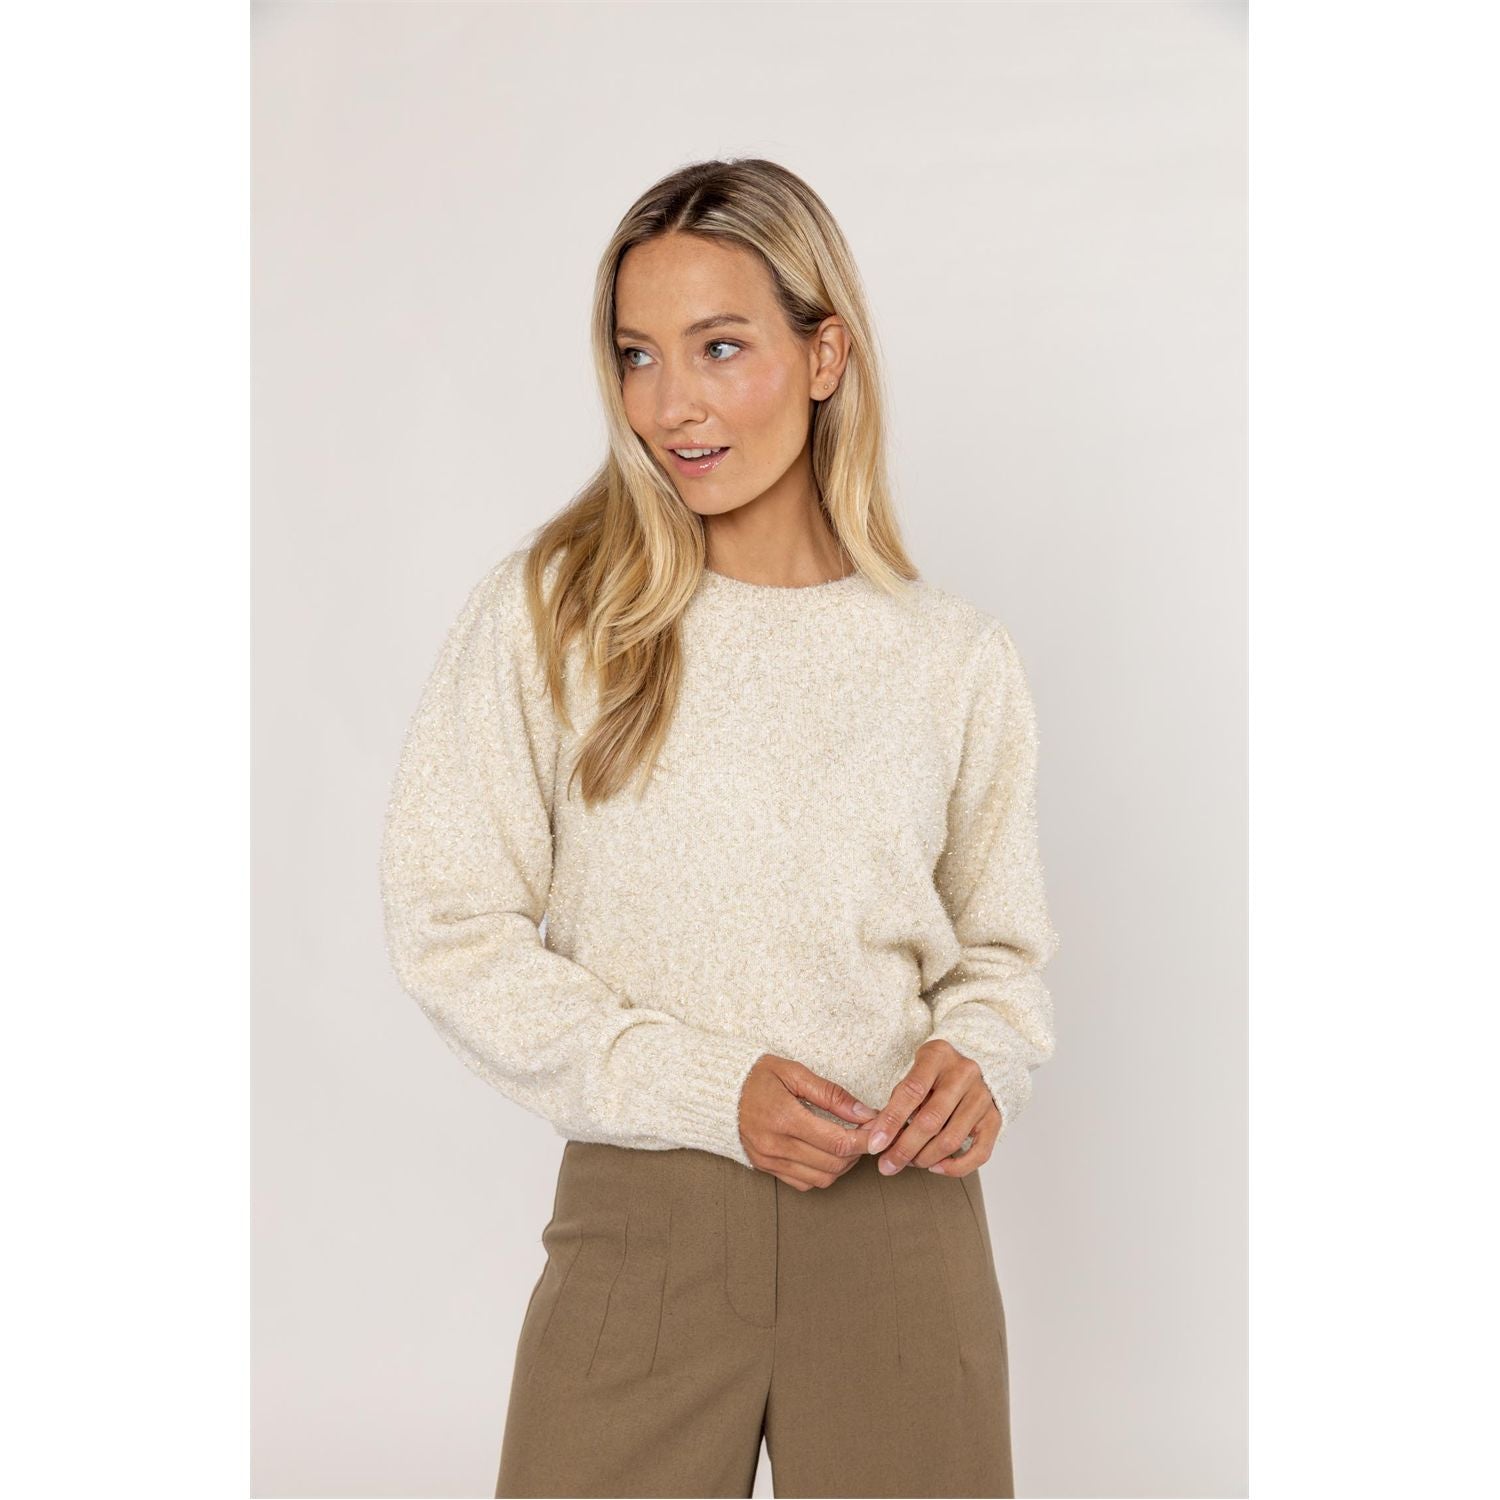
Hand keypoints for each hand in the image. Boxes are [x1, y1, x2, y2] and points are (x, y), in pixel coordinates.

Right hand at [737, 1053, 880, 1190]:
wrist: (717, 1091)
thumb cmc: (756, 1076)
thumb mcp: (793, 1072)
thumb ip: (830, 1093)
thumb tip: (864, 1112)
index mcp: (784, 1118)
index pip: (837, 1141)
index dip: (864, 1140)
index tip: (878, 1131)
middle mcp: (776, 1145)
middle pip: (834, 1164)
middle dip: (857, 1152)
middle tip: (866, 1133)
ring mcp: (769, 1160)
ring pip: (822, 1178)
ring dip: (843, 1164)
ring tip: (847, 1142)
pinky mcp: (766, 1168)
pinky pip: (804, 1183)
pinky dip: (822, 1173)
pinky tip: (825, 1153)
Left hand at [864, 1039, 999, 1177]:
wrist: (969, 1065)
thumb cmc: (933, 1073)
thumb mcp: (912, 1073)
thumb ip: (896, 1101)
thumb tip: (874, 1136)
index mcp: (938, 1055)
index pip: (911, 1091)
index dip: (891, 1121)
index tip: (875, 1144)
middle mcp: (964, 1073)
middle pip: (931, 1120)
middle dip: (904, 1148)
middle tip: (887, 1164)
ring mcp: (982, 1096)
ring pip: (951, 1139)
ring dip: (925, 1158)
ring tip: (908, 1163)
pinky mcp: (994, 1118)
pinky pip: (979, 1152)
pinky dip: (955, 1167)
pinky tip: (935, 1167)